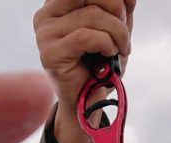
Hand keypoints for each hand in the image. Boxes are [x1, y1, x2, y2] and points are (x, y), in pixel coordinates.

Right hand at [34, 0, 134, 142]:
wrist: (88, 103)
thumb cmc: (99, 66)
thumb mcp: (114, 29)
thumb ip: (119, 7)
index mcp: (58, 3)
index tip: (125, 8)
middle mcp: (46, 14)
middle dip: (116, 8)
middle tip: (124, 31)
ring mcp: (45, 34)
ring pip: (91, 15)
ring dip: (117, 32)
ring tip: (120, 48)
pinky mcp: (50, 53)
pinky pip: (85, 36)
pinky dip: (105, 43)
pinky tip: (109, 53)